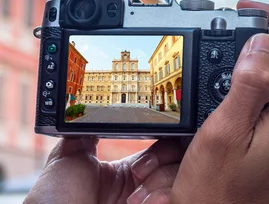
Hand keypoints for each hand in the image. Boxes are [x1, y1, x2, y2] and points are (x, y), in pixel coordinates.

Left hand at [25, 137, 188, 203]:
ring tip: (132, 198)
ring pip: (182, 176)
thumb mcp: (69, 158)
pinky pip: (180, 197)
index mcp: (129, 172)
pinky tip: (142, 203)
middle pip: (180, 157)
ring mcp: (153, 201)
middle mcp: (146, 187)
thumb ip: (87, 131)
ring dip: (159, 181)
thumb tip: (92, 107)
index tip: (158, 136)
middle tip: (137, 172)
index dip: (164, 138)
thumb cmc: (53, 202)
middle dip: (165, 156)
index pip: (164, 145)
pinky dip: (164, 196)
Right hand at [129, 0, 268, 203]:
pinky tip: (230, 101)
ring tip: (221, 73)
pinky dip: (259, 93)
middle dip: (262, 44)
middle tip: (225, 39)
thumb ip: (249, 84)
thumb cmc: (217, 199)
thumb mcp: (223, 136)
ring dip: (257, 70)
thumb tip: (264, 40)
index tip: (247, 8)